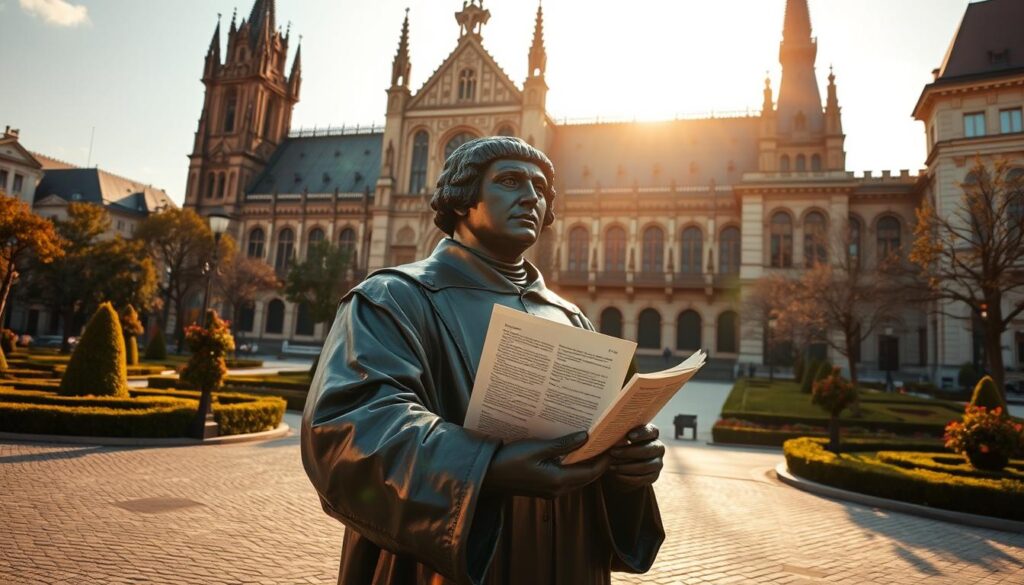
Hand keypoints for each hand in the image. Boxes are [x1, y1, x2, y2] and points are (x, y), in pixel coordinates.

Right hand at [482, 431, 609, 498]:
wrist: (489, 476)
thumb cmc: (510, 460)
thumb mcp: (537, 448)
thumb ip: (563, 444)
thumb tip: (586, 437)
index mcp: (558, 480)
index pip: (591, 471)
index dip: (605, 459)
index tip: (613, 443)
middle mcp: (558, 489)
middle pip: (588, 477)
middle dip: (600, 461)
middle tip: (608, 443)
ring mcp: (552, 491)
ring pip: (579, 479)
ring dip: (588, 465)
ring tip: (595, 445)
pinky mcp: (546, 488)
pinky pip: (568, 479)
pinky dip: (576, 468)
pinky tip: (575, 453)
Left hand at [603, 424, 664, 491]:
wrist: (623, 465)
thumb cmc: (619, 445)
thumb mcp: (619, 437)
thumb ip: (618, 433)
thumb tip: (602, 432)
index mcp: (652, 434)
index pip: (651, 431)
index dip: (642, 433)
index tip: (628, 436)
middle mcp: (658, 447)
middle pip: (648, 450)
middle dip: (629, 452)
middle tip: (612, 452)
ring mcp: (658, 463)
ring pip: (645, 466)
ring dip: (626, 466)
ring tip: (611, 466)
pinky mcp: (654, 476)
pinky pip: (643, 478)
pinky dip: (628, 477)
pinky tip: (616, 474)